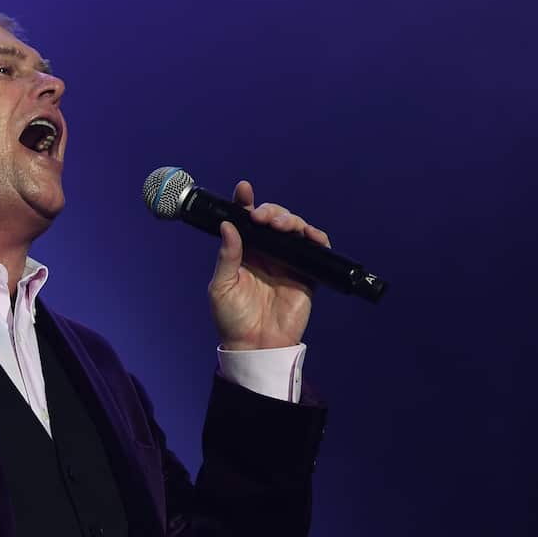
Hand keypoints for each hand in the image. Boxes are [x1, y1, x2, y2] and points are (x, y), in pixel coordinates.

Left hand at [208, 180, 331, 350]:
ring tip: (281, 225)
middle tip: (263, 218)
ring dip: (290, 220)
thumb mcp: (221, 286)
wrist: (256, 346)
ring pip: (294, 229)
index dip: (246, 203)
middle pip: (273, 219)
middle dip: (271, 211)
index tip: (243, 190)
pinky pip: (316, 249)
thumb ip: (228, 256)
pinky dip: (316, 237)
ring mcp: (288, 261)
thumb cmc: (232, 319)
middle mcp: (266, 253)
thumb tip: (228, 225)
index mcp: (244, 252)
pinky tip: (309, 235)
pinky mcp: (307, 273)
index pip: (246, 221)